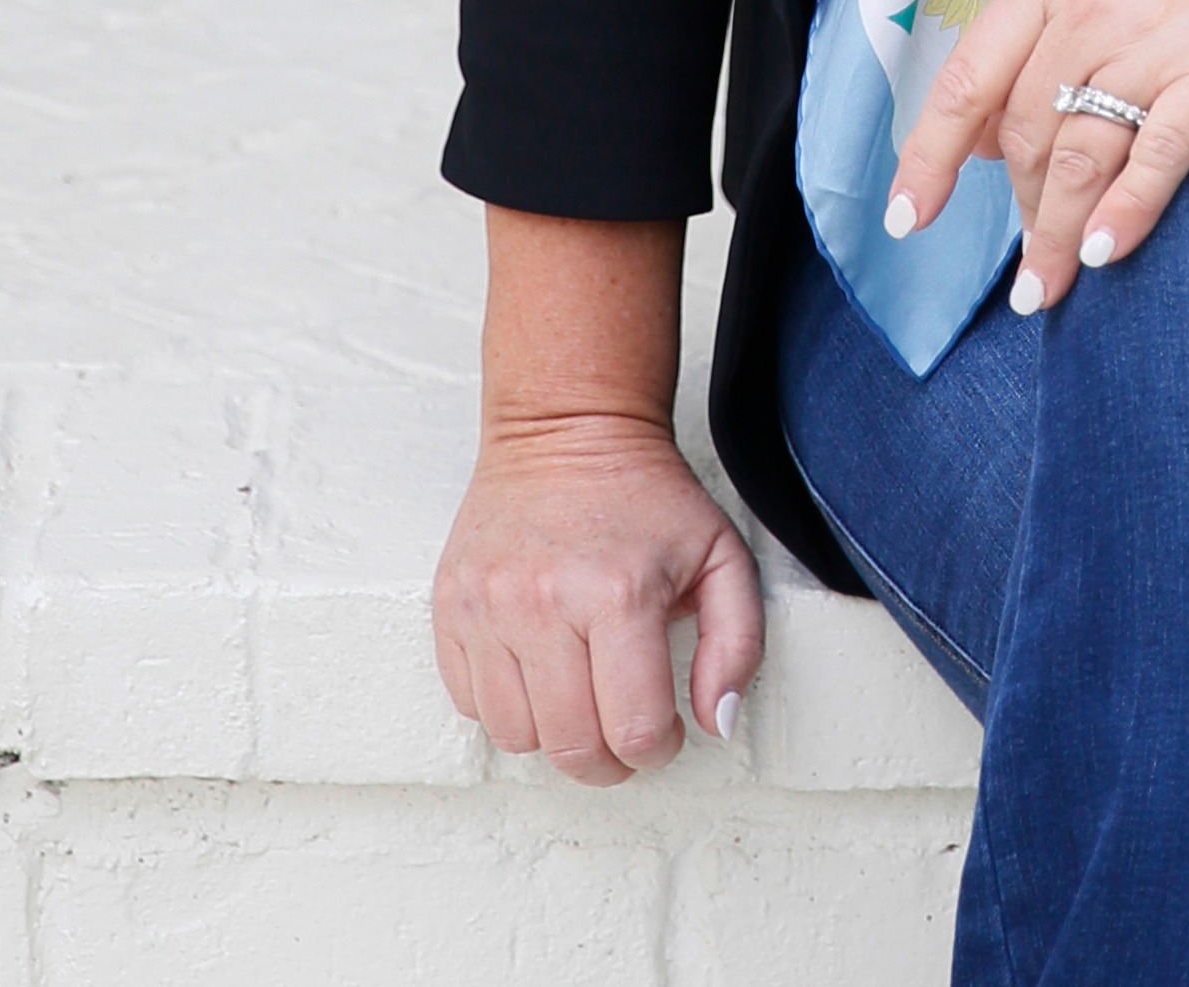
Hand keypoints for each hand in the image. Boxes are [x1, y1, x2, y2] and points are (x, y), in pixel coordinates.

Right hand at [431, 412, 763, 782]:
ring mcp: (488, 608)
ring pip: (516, 736)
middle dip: (608, 759)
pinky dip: (507, 705)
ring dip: (554, 734)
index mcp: (620, 594)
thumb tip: (718, 722)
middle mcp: (545, 604)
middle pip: (571, 747)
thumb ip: (737, 644)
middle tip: (623, 731)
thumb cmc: (645, 496)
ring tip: (582, 694)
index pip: (634, 731)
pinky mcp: (450, 608)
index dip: (657, 748)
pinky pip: (470, 703)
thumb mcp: (722, 555)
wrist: (568, 429)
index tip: (663, 730)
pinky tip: (539, 670)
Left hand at [888, 0, 1188, 314]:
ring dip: (1055, 236)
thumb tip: (977, 134)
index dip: (929, 156)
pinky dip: (1127, 208)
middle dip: (1019, 211)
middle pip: (1025, 132)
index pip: (968, 78)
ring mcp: (1157, 33)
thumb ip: (1043, 37)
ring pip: (1080, 155)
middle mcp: (1094, 5)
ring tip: (1049, 290)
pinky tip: (1104, 252)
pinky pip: (1159, 150)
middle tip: (1033, 264)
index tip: (908, 219)